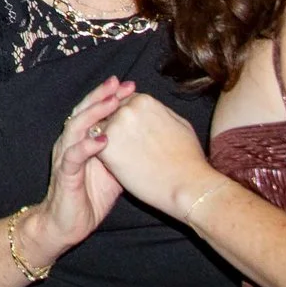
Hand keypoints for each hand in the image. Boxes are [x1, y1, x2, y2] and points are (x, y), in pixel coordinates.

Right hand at [23, 78, 132, 266]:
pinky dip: (87, 146)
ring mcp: (65, 157)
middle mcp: (70, 143)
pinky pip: (73, 156)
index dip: (110, 97)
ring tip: (112, 103)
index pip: (94, 112)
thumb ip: (123, 153)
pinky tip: (102, 140)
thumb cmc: (89, 197)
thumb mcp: (113, 171)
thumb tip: (147, 140)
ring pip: (75, 127)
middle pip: (83, 112)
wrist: (65, 224)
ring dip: (94, 114)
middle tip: (120, 83)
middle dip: (102, 96)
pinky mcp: (65, 175)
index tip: (130, 86)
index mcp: (81, 141)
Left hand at [93, 91, 214, 216]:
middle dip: (113, 126)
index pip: (123, 102)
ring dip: (107, 139)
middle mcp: (126, 109)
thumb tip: (151, 111)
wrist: (188, 185)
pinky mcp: (106, 147)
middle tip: (125, 145)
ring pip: (100, 129)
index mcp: (144, 101)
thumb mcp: (181, 124)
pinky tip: (119, 165)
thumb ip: (161, 112)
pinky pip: (96, 147)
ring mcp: (115, 126)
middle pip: (109, 113)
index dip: (125, 117)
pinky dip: (104, 155)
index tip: (132, 132)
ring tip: (125, 156)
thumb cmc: (189, 158)